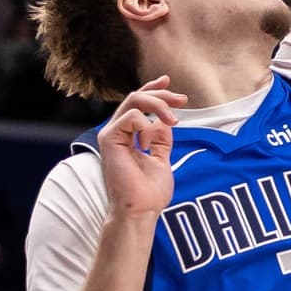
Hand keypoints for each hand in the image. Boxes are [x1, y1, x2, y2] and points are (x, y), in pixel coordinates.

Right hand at [97, 74, 186, 218]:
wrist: (141, 210)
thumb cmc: (150, 192)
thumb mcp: (161, 158)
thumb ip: (161, 139)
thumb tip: (164, 122)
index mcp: (128, 136)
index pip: (137, 104)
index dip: (152, 89)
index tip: (168, 81)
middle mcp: (117, 133)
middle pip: (136, 97)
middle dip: (161, 94)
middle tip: (182, 100)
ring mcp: (111, 135)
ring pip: (133, 100)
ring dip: (158, 104)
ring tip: (173, 120)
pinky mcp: (108, 140)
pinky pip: (130, 117)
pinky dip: (146, 125)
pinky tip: (149, 142)